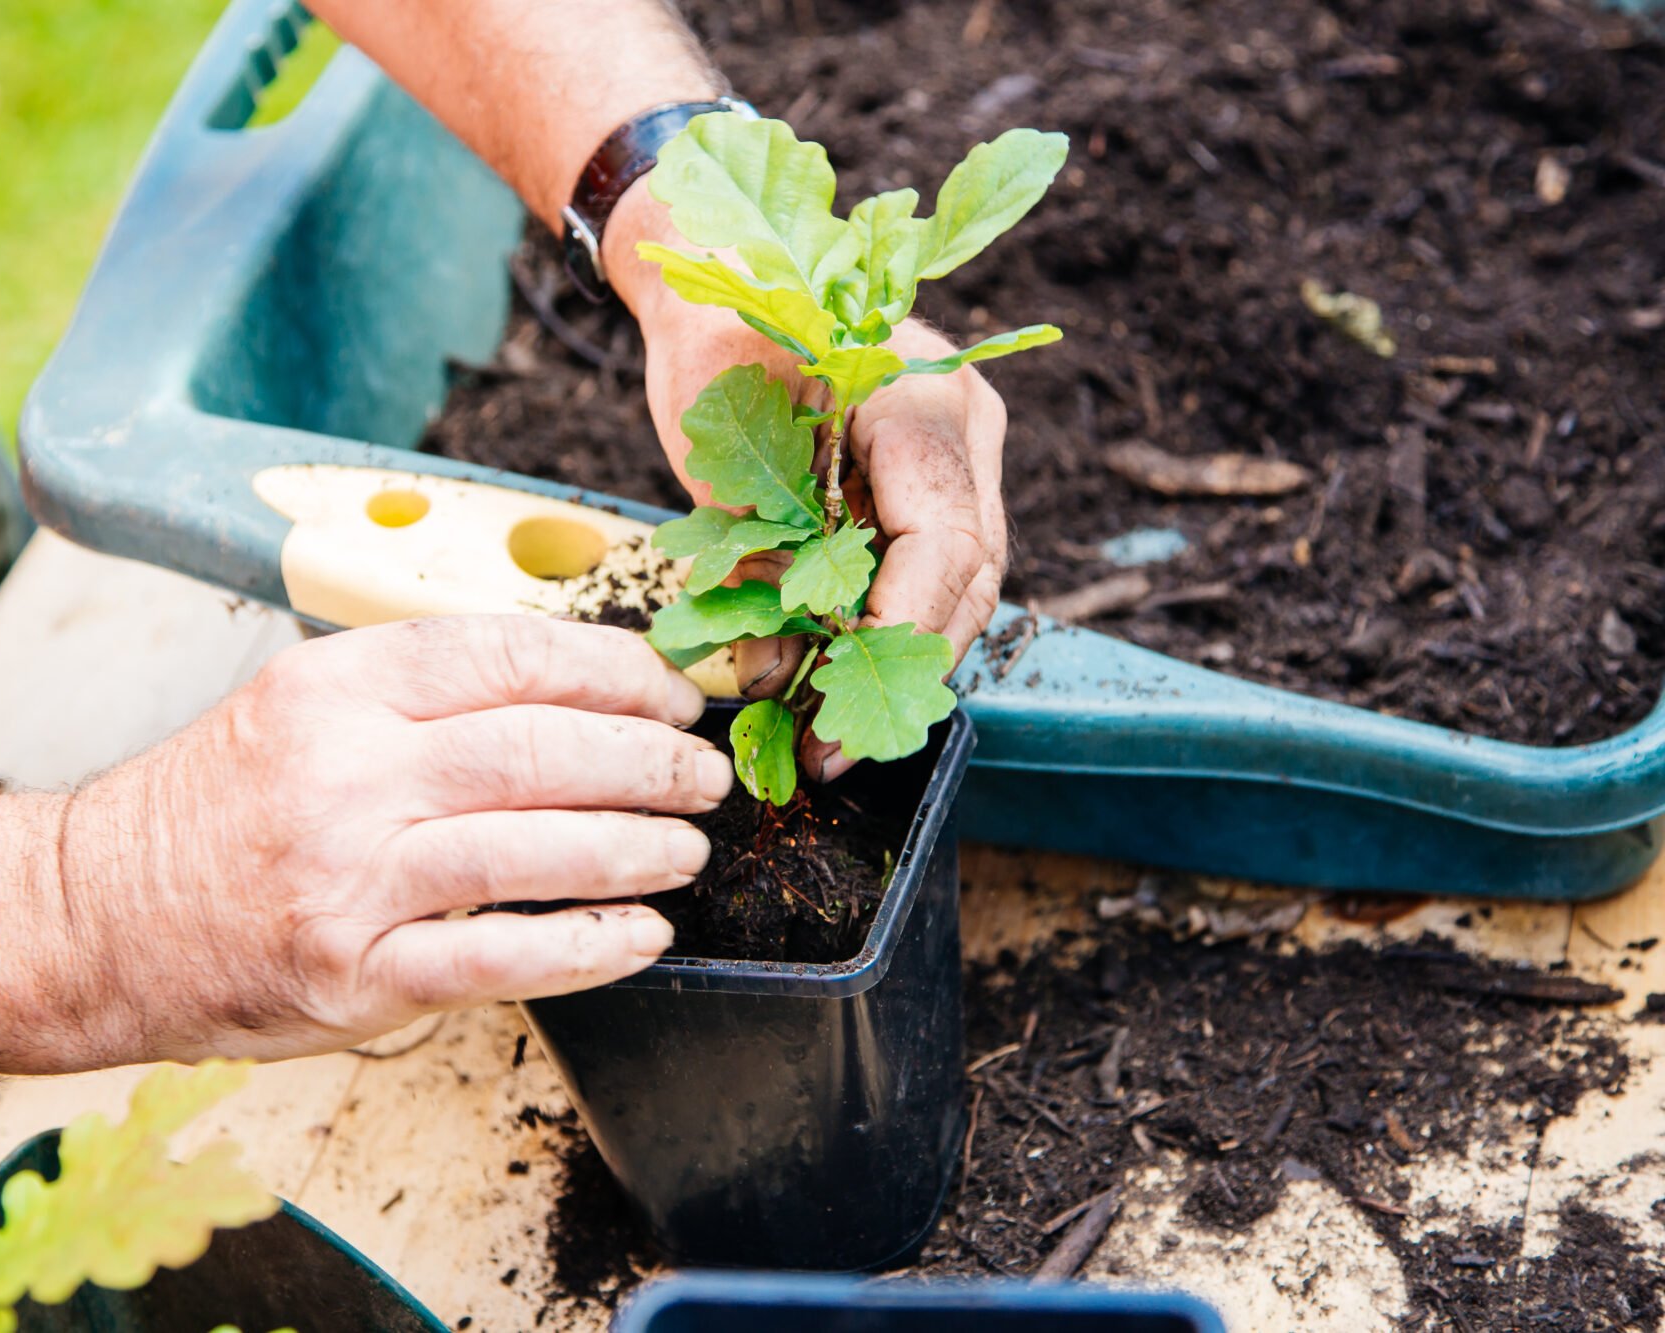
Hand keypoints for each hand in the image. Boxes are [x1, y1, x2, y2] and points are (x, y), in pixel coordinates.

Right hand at [57, 617, 726, 1063]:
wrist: (90, 917)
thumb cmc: (210, 810)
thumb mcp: (296, 707)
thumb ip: (418, 696)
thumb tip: (574, 691)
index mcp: (337, 686)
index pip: (508, 652)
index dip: (615, 669)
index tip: (671, 691)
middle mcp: (345, 771)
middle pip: (537, 746)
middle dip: (648, 758)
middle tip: (701, 774)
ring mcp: (349, 877)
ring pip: (532, 845)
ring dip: (635, 847)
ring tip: (686, 849)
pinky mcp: (353, 973)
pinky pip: (500, 954)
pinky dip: (587, 945)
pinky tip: (641, 935)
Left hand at [604, 181, 1007, 780]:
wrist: (725, 269)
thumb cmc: (714, 330)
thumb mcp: (713, 436)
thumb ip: (750, 552)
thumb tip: (768, 668)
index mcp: (922, 398)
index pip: (944, 540)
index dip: (898, 628)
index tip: (838, 693)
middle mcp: (962, 429)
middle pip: (968, 578)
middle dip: (901, 671)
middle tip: (832, 749)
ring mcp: (959, 457)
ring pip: (959, 588)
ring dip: (892, 666)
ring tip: (823, 735)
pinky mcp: (930, 486)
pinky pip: (926, 574)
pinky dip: (880, 633)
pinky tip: (826, 685)